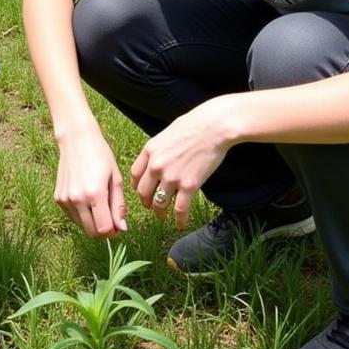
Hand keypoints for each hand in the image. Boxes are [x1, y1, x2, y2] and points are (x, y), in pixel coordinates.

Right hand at [54, 124, 127, 237]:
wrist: (76, 140)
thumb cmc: (100, 156)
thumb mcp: (115, 179)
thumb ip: (119, 206)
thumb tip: (122, 228)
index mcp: (95, 194)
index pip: (104, 229)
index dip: (114, 231)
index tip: (119, 225)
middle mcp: (77, 199)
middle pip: (92, 232)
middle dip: (104, 230)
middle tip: (111, 218)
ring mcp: (65, 199)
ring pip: (82, 226)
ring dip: (92, 223)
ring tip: (98, 204)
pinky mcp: (58, 198)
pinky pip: (73, 217)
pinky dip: (82, 215)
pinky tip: (87, 199)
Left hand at [130, 100, 232, 229]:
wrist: (213, 128)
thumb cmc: (194, 126)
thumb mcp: (166, 134)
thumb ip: (158, 149)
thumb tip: (156, 159)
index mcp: (149, 151)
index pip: (135, 175)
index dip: (137, 186)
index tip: (141, 191)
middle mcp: (156, 166)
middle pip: (143, 192)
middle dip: (146, 202)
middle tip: (150, 207)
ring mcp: (171, 177)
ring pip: (159, 203)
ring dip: (159, 212)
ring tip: (162, 216)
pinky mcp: (189, 186)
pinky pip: (180, 209)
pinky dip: (179, 219)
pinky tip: (180, 223)